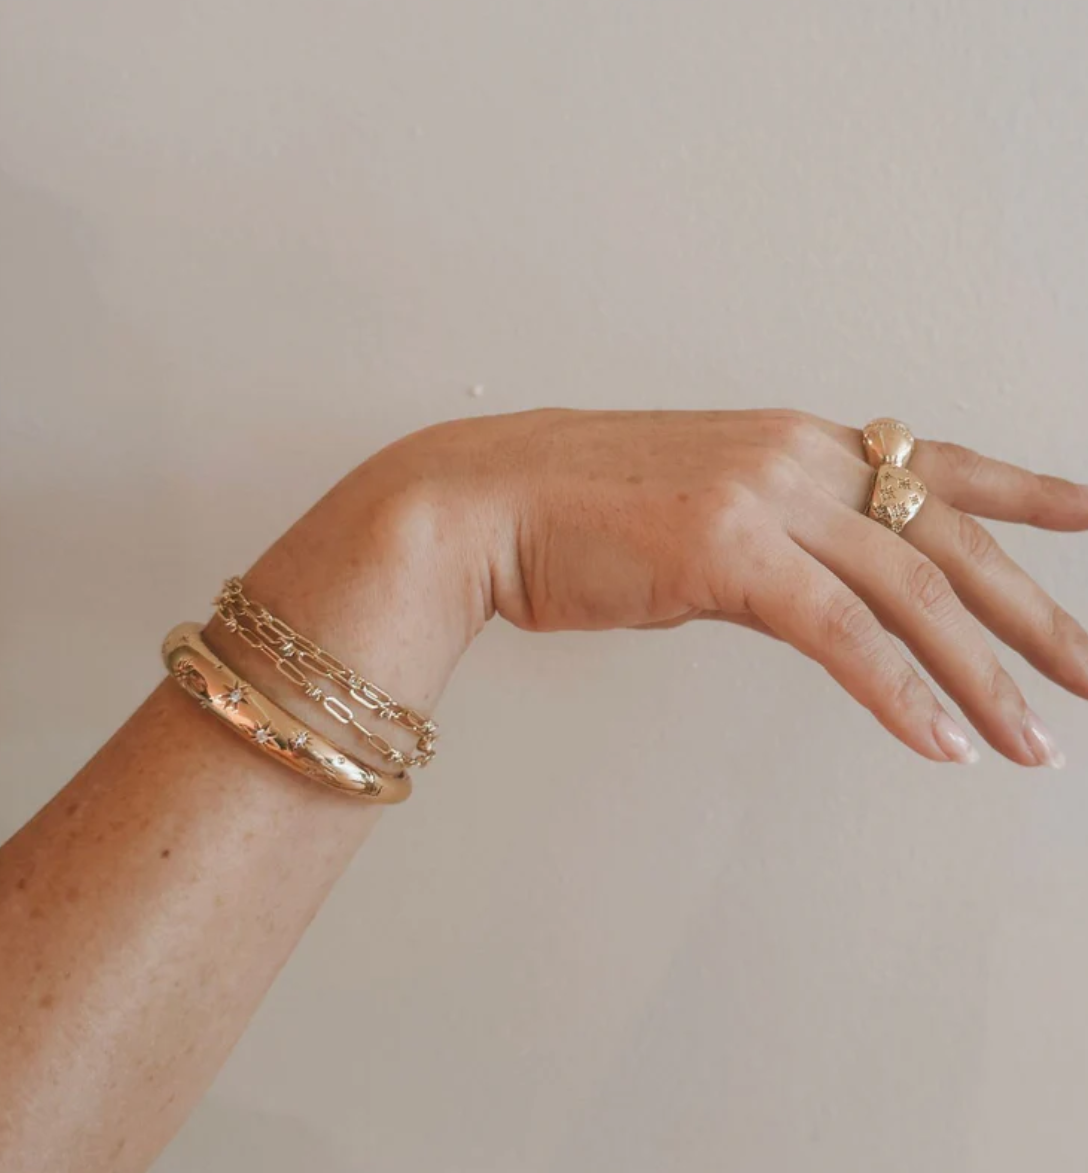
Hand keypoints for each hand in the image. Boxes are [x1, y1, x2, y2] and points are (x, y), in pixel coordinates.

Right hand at [373, 408, 1087, 767]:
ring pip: (909, 591)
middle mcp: (793, 456)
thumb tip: (813, 588)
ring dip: (980, 674)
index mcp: (790, 441)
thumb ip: (768, 535)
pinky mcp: (727, 553)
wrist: (480, 502)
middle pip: (946, 538)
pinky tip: (941, 743)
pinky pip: (840, 633)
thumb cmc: (570, 509)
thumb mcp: (694, 507)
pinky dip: (897, 694)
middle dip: (1032, 612)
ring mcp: (763, 500)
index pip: (934, 463)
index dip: (1022, 492)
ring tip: (1033, 740)